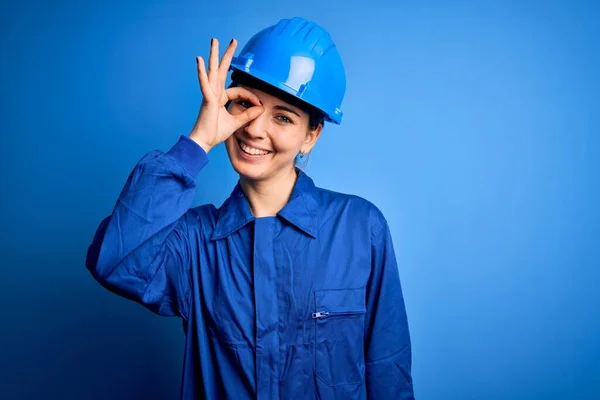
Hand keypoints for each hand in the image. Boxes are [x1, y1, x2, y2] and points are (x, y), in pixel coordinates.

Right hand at [189, 38, 263, 152]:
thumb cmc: (215, 132)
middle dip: (227, 55)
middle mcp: (214, 93)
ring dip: (214, 56)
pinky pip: (204, 84)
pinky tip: (199, 61)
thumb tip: (261, 109)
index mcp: (220, 97)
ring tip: (214, 41)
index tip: (259, 104)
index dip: (250, 96)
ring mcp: (209, 95)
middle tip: (232, 40)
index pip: (238, 90)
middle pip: (221, 70)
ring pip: (212, 71)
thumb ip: (248, 115)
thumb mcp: (236, 123)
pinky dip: (201, 73)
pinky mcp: (206, 100)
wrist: (204, 141)